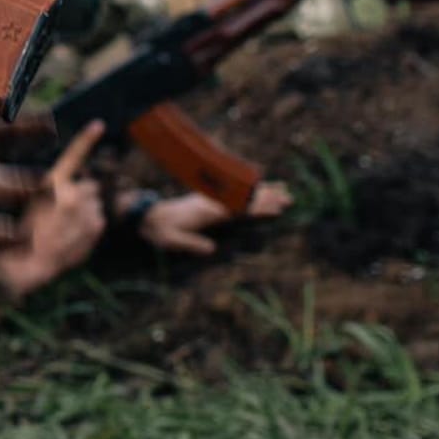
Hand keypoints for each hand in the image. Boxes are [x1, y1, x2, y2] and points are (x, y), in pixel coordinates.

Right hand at [0, 121, 106, 295]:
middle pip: (89, 186)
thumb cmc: (22, 234)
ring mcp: (87, 209)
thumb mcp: (32, 203)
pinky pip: (98, 220)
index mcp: (52, 182)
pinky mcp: (96, 225)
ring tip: (66, 229)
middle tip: (65, 215)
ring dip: (87, 213)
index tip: (99, 125)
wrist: (27, 263)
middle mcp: (72, 191)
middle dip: (83, 196)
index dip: (87, 138)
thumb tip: (84, 187)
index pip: (73, 155)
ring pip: (95, 205)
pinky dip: (90, 228)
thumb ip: (58, 192)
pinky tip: (72, 238)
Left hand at [131, 178, 294, 256]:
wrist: (149, 216)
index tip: (276, 209)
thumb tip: (212, 250)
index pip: (239, 208)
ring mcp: (211, 197)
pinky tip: (259, 189)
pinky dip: (250, 190)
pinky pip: (235, 192)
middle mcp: (212, 200)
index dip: (258, 208)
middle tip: (290, 198)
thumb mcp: (175, 241)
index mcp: (207, 210)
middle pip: (245, 196)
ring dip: (262, 191)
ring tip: (283, 190)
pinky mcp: (209, 198)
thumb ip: (193, 244)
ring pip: (242, 192)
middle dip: (267, 197)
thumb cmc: (162, 231)